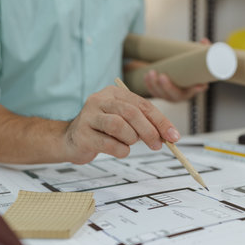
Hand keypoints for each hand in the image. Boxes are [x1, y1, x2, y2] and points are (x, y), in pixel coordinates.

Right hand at [63, 86, 180, 163]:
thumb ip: (143, 124)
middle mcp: (99, 100)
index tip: (173, 136)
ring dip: (130, 139)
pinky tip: (120, 150)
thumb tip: (169, 135)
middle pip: (131, 112)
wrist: (71, 140)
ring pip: (118, 125)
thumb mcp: (124, 122)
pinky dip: (120, 150)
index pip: (143, 104)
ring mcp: (88, 116)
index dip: (160, 121)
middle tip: (157, 145)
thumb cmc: (102, 130)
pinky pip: (108, 143)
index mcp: (113, 93)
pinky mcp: (82, 133)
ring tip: (128, 144)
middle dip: (149, 131)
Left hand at [143, 38, 210, 101]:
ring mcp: (170, 97)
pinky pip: (153, 92)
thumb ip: (201, 50)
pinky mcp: (161, 95)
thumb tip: (204, 41)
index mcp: (193, 88)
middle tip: (162, 76)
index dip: (195, 89)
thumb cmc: (190, 67)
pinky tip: (146, 76)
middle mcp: (183, 95)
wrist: (178, 76)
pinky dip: (149, 85)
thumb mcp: (196, 59)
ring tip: (151, 72)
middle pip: (175, 95)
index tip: (197, 85)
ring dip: (154, 85)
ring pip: (161, 95)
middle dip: (167, 87)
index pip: (196, 90)